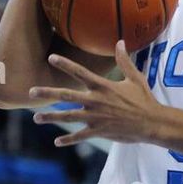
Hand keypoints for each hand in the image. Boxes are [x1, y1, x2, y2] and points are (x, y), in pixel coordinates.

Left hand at [31, 41, 167, 145]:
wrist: (152, 123)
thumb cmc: (144, 99)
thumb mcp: (135, 78)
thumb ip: (124, 60)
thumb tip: (120, 41)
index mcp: (103, 86)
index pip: (80, 73)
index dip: (65, 64)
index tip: (51, 57)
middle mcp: (96, 101)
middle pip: (66, 96)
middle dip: (47, 93)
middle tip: (30, 92)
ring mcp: (96, 117)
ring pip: (68, 117)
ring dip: (51, 118)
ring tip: (36, 118)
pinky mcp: (99, 131)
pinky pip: (80, 136)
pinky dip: (68, 140)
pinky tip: (57, 142)